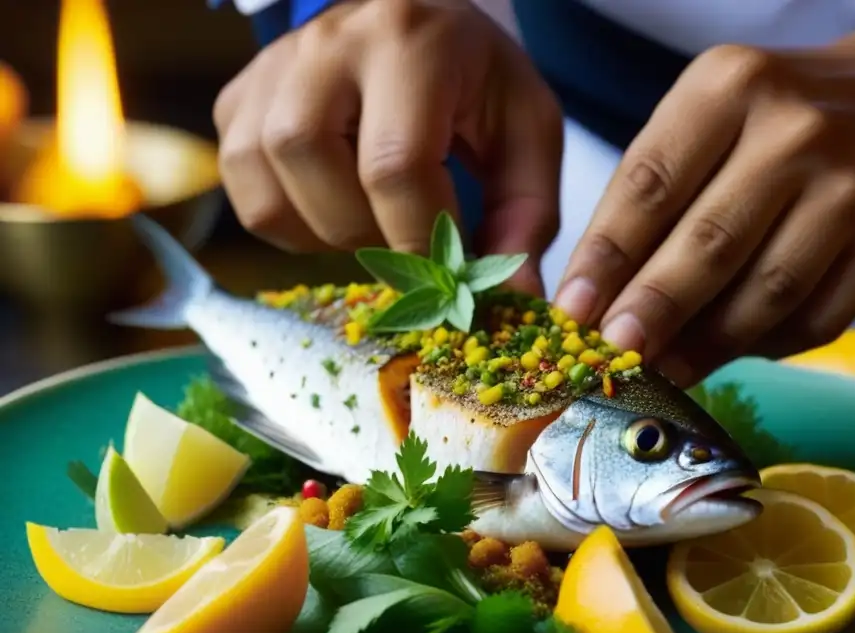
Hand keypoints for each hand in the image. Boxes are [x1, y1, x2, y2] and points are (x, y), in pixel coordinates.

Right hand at [214, 0, 562, 294]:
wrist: (421, 27)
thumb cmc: (477, 81)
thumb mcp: (528, 132)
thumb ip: (527, 213)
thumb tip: (515, 296)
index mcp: (410, 40)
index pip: (393, 162)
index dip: (417, 240)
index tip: (445, 273)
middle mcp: (327, 43)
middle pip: (311, 158)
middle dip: (366, 232)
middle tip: (408, 240)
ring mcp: (272, 69)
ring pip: (264, 177)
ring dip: (323, 230)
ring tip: (372, 221)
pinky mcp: (239, 99)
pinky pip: (243, 189)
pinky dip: (288, 223)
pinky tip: (334, 207)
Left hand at [555, 20, 854, 383]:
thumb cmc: (772, 121)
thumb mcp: (706, 119)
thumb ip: (651, 196)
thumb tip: (598, 299)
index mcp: (731, 88)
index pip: (652, 183)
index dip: (607, 257)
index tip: (572, 311)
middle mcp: (797, 133)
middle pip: (710, 243)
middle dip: (653, 310)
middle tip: (613, 354)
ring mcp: (850, 192)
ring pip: (765, 294)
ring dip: (703, 346)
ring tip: (660, 370)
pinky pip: (811, 320)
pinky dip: (760, 347)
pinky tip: (724, 352)